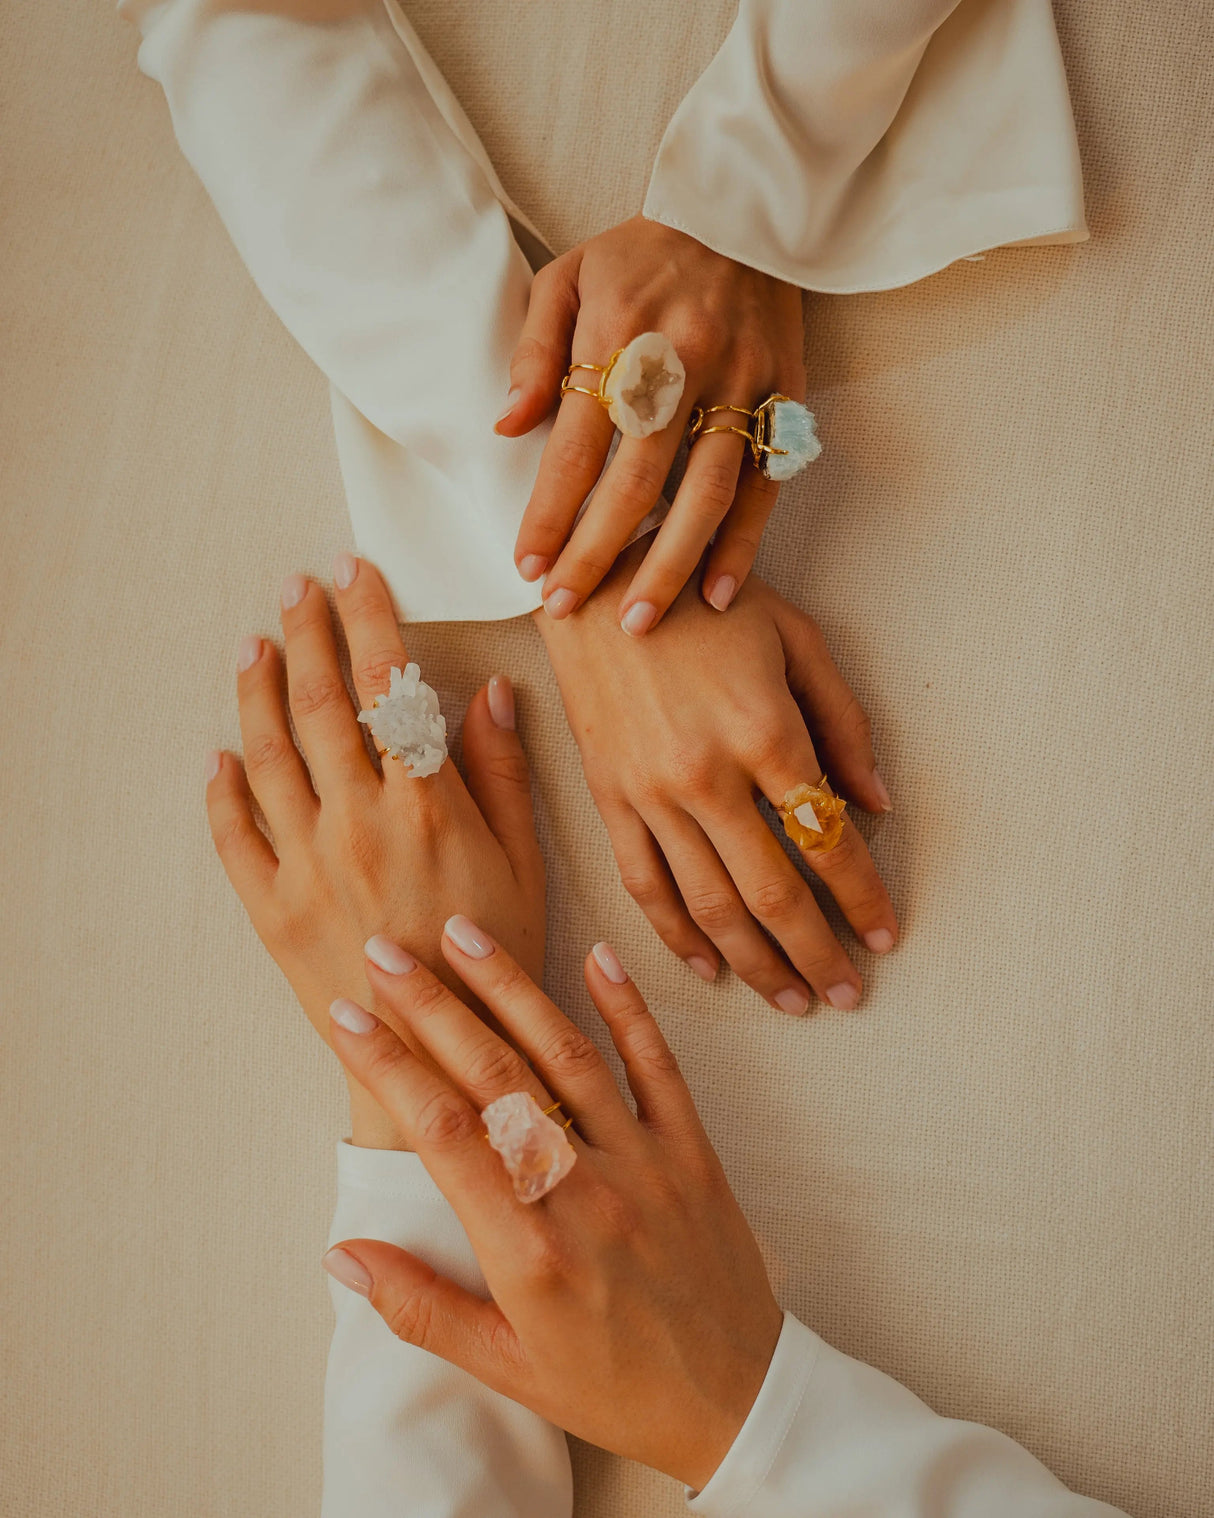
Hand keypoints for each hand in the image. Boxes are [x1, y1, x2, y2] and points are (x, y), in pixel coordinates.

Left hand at [205, 555, 543, 1146]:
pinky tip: (219, 755)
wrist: (438, 1058)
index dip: (369, 619)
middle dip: (305, 634)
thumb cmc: (492, 964)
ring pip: (267, 755)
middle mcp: (358, 824)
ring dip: (257, 691)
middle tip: (297, 589)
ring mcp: (306, 866)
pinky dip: (221, 789)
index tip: (356, 574)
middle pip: (318, 704)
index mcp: (427, 807)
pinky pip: (233, 834)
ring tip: (255, 645)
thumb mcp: (525, 864)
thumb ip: (502, 773)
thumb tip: (491, 692)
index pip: (388, 684)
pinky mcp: (272, 909)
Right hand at [322, 925, 783, 1490]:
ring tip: (463, 932)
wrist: (737, 1403)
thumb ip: (420, 1308)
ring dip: (512, 987)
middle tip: (384, 948)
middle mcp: (584, 1192)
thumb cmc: (614, 1389)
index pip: (442, 1132)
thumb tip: (341, 1255)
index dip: (387, 1064)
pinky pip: (658, 1067)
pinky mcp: (692, 1151)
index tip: (345, 1014)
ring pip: (569, 1055)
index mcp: (529, 1248)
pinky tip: (596, 956)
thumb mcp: (507, 1368)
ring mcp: (643, 1163)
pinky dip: (627, 1008)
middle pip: (496, 1076)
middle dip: (432, 1005)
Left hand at [498, 216, 803, 631]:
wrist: (744, 206)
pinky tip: (720, 594)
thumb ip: (535, 352)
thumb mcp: (568, 277)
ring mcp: (741, 382)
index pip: (577, 444)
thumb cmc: (641, 252)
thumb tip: (507, 427)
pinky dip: (744, 542)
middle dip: (599, 553)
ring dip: (671, 563)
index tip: (528, 568)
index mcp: (620, 334)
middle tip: (568, 610)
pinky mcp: (785, 395)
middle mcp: (683, 364)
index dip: (551, 512)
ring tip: (640, 622)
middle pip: (637, 480)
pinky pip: (765, 483)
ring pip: (706, 491)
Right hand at [536, 542, 896, 1013]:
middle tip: (847, 995)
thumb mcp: (798, 640)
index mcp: (764, 731)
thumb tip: (877, 804)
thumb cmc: (709, 602)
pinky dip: (677, 935)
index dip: (863, 898)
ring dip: (756, 963)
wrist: (598, 585)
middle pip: (771, 893)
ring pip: (708, 904)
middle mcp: (706, 775)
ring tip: (792, 998)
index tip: (886, 936)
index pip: (826, 841)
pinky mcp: (609, 799)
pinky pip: (644, 885)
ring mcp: (650, 794)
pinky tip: (708, 967)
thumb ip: (844, 724)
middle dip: (817, 953)